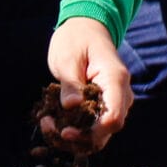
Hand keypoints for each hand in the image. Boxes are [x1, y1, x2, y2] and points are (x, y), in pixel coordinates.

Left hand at [45, 17, 133, 151]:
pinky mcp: (101, 106)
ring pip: (99, 134)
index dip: (91, 132)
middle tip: (48, 126)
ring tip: (46, 122)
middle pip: (107, 131)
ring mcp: (112, 102)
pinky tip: (50, 120)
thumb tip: (71, 106)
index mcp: (115, 80)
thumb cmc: (76, 39)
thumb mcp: (67, 57)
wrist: (85, 29)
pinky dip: (72, 129)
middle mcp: (120, 96)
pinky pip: (91, 126)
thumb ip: (70, 82)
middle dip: (78, 138)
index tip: (65, 132)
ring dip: (72, 136)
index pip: (113, 118)